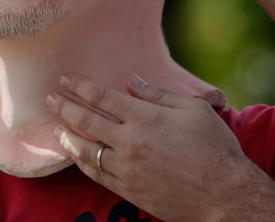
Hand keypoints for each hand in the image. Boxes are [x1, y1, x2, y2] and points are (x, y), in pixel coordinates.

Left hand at [48, 73, 256, 221]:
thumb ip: (159, 95)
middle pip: (86, 121)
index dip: (79, 86)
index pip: (101, 97)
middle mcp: (130, 142)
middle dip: (65, 106)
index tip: (65, 79)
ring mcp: (127, 168)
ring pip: (86, 150)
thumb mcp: (194, 110)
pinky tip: (76, 155)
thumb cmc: (215, 148)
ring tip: (57, 128)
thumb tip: (133, 82)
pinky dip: (82, 162)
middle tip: (50, 97)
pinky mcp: (128, 190)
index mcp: (146, 117)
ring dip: (68, 136)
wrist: (224, 195)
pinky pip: (96, 174)